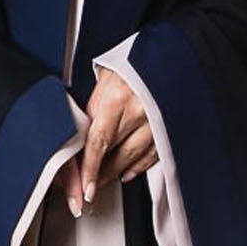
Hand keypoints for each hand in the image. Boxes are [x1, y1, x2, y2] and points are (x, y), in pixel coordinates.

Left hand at [58, 66, 158, 216]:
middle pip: (114, 155)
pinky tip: (127, 172)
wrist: (169, 55)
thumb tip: (77, 134)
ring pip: (133, 159)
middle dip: (99, 176)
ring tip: (103, 182)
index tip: (83, 187)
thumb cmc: (133, 62)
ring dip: (116, 174)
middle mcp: (138, 112)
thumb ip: (94, 106)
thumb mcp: (106, 76)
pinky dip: (137, 167)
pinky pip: (151, 155)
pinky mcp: (169, 128)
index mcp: (117, 98)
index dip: (89, 168)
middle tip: (86, 190)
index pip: (97, 142)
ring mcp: (156, 122)